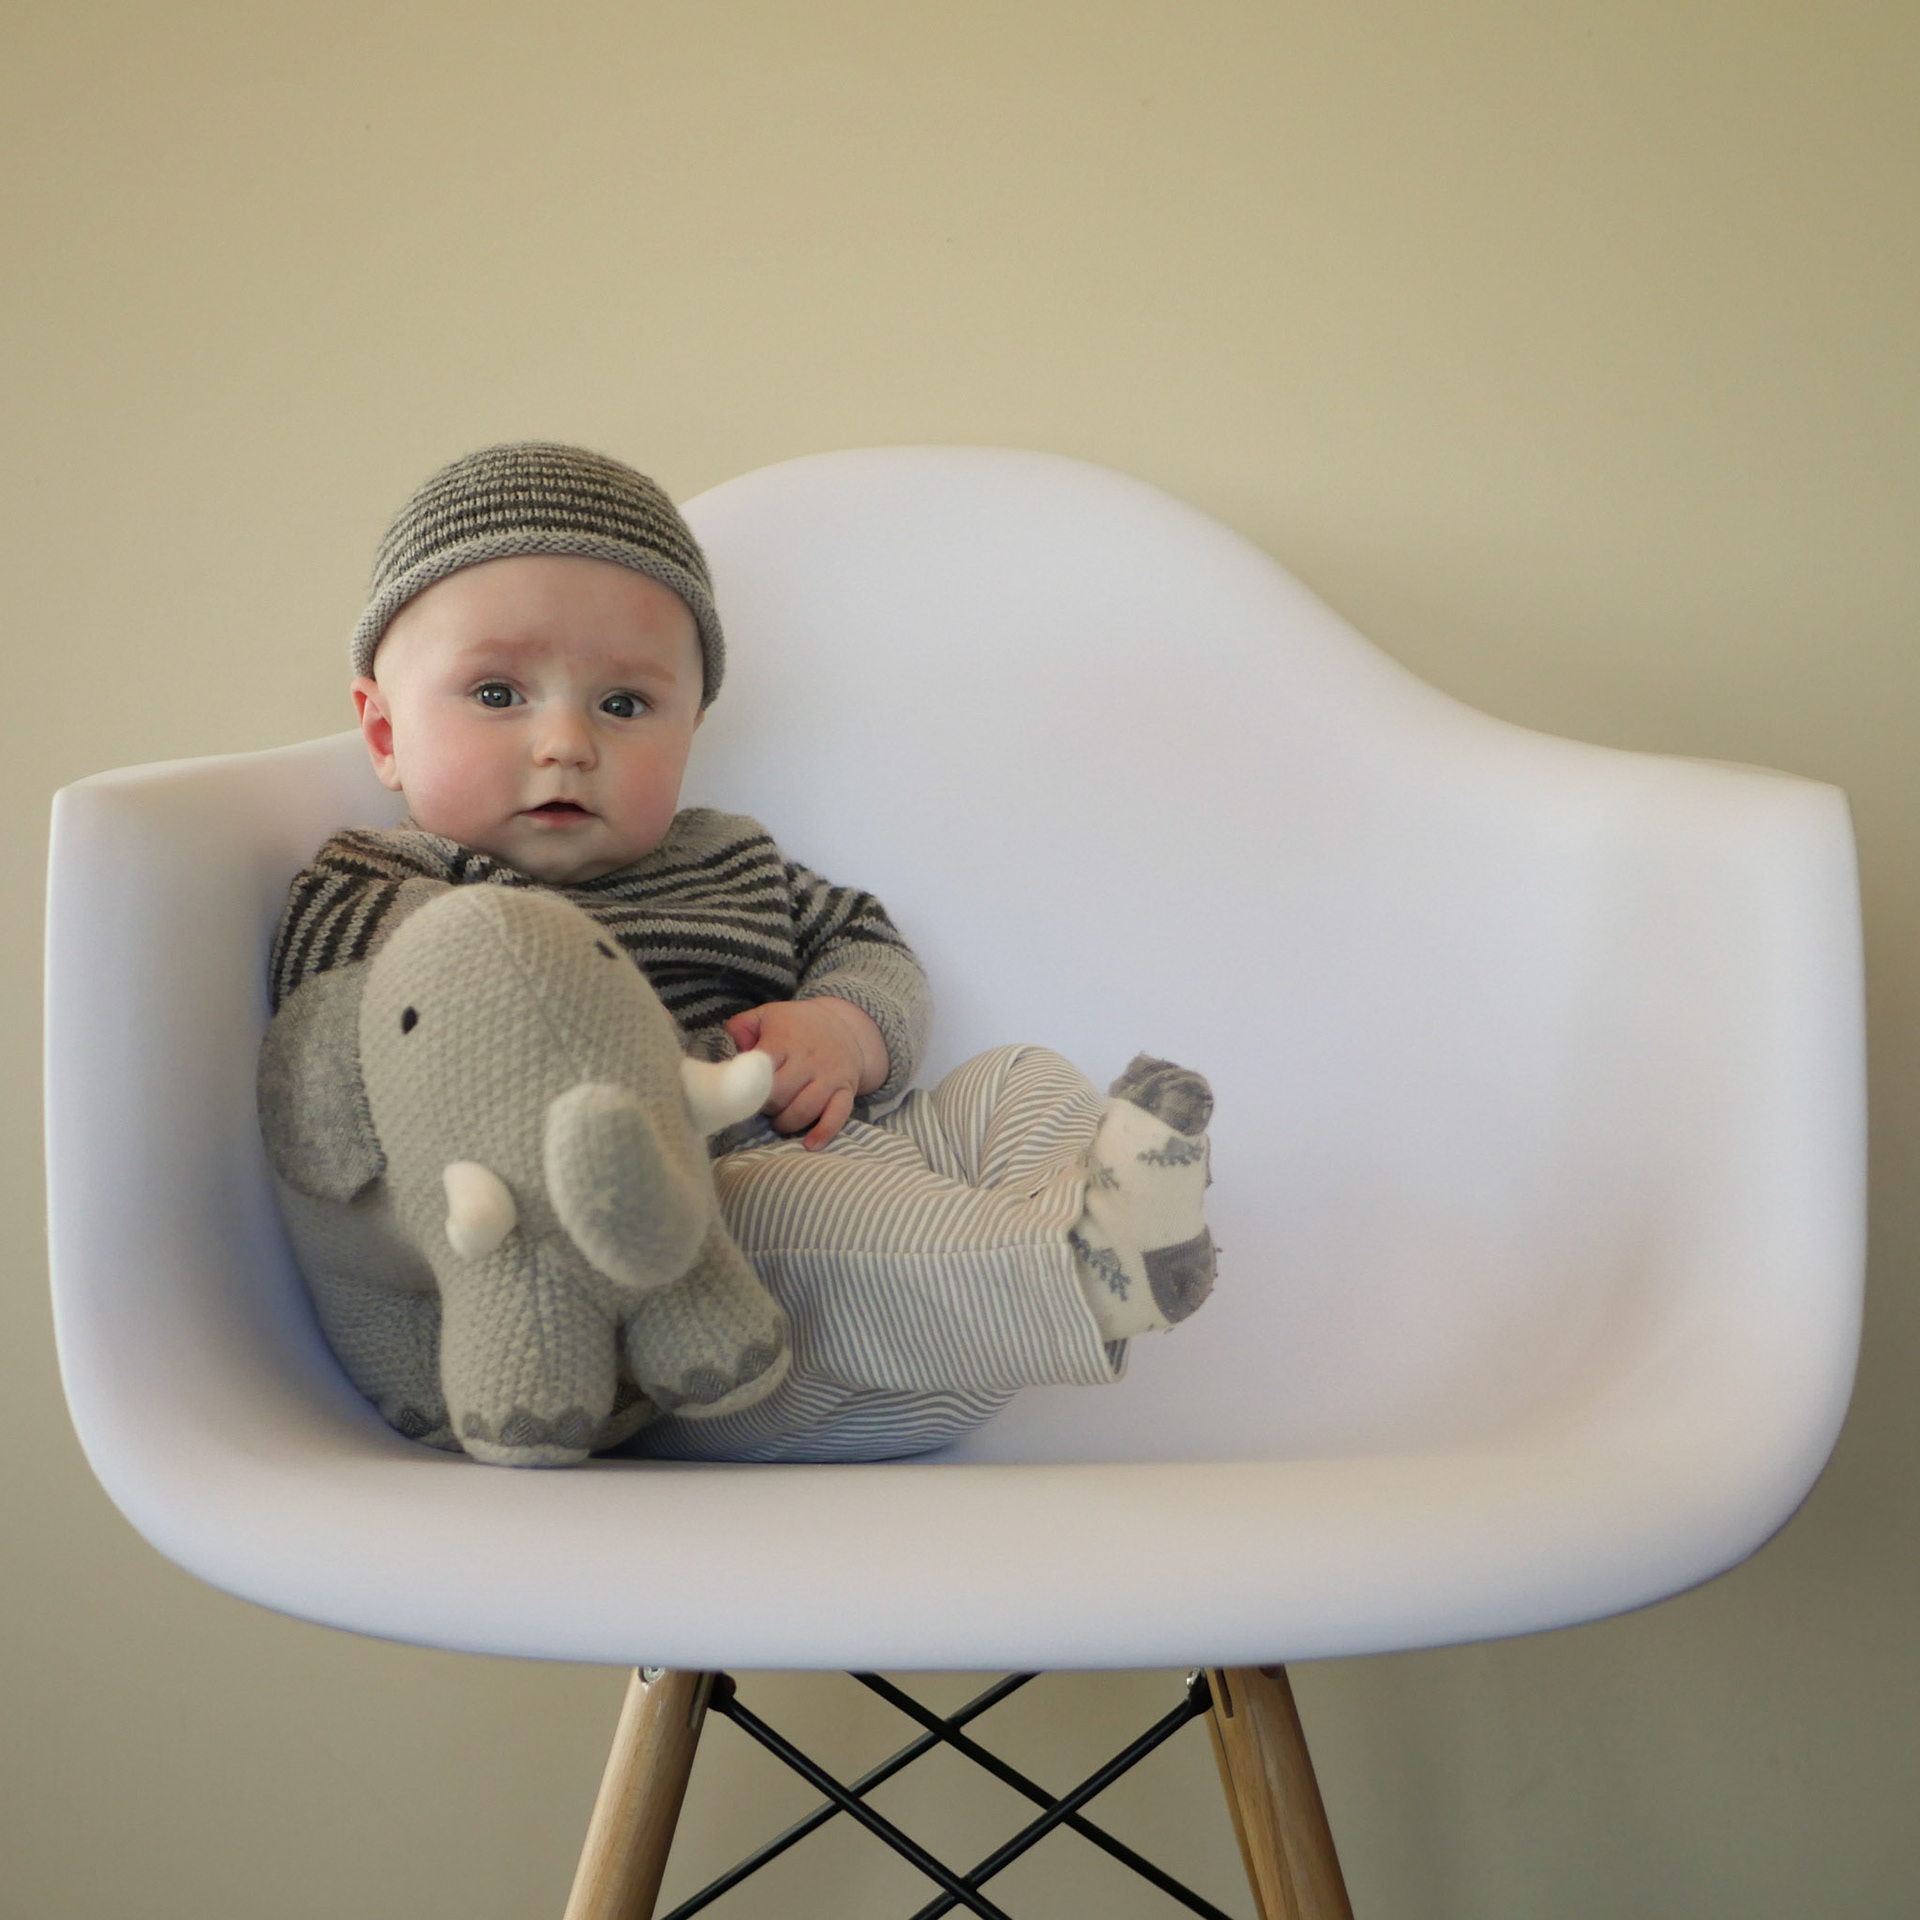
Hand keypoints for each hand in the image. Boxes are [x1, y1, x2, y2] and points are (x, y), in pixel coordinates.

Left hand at [723, 997, 888, 1149]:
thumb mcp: (767, 1015)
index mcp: (785, 1040)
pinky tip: (810, 1145)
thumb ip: (740, 1028)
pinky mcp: (846, 1090)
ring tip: (779, 1119)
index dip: (748, 1087)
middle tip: (762, 1106)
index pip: (761, 1071)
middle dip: (766, 1107)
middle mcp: (809, 1059)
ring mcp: (830, 1076)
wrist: (847, 1025)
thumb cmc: (798, 1024)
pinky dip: (823, 1133)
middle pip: (780, 1096)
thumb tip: (728, 1056)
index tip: (743, 1092)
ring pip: (804, 1110)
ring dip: (786, 1122)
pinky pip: (837, 1116)